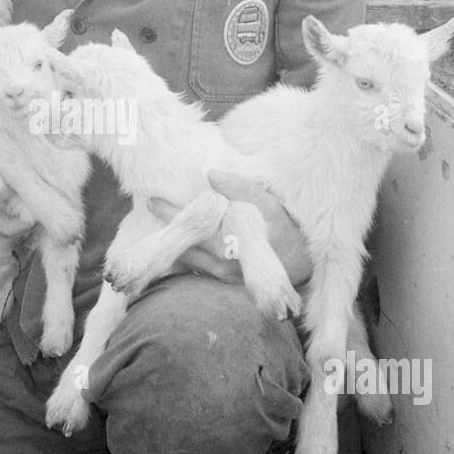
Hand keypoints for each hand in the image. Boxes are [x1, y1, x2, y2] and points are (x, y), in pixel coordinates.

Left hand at [148, 170, 311, 287]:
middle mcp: (221, 264)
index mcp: (228, 244)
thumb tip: (211, 174)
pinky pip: (199, 265)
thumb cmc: (285, 228)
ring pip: (188, 257)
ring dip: (174, 240)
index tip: (150, 200)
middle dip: (167, 227)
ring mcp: (222, 275)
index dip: (170, 212)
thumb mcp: (268, 203)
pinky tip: (180, 237)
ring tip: (161, 222)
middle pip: (183, 246)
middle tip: (149, 206)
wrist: (304, 261)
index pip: (191, 227)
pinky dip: (188, 250)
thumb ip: (240, 188)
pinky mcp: (225, 280)